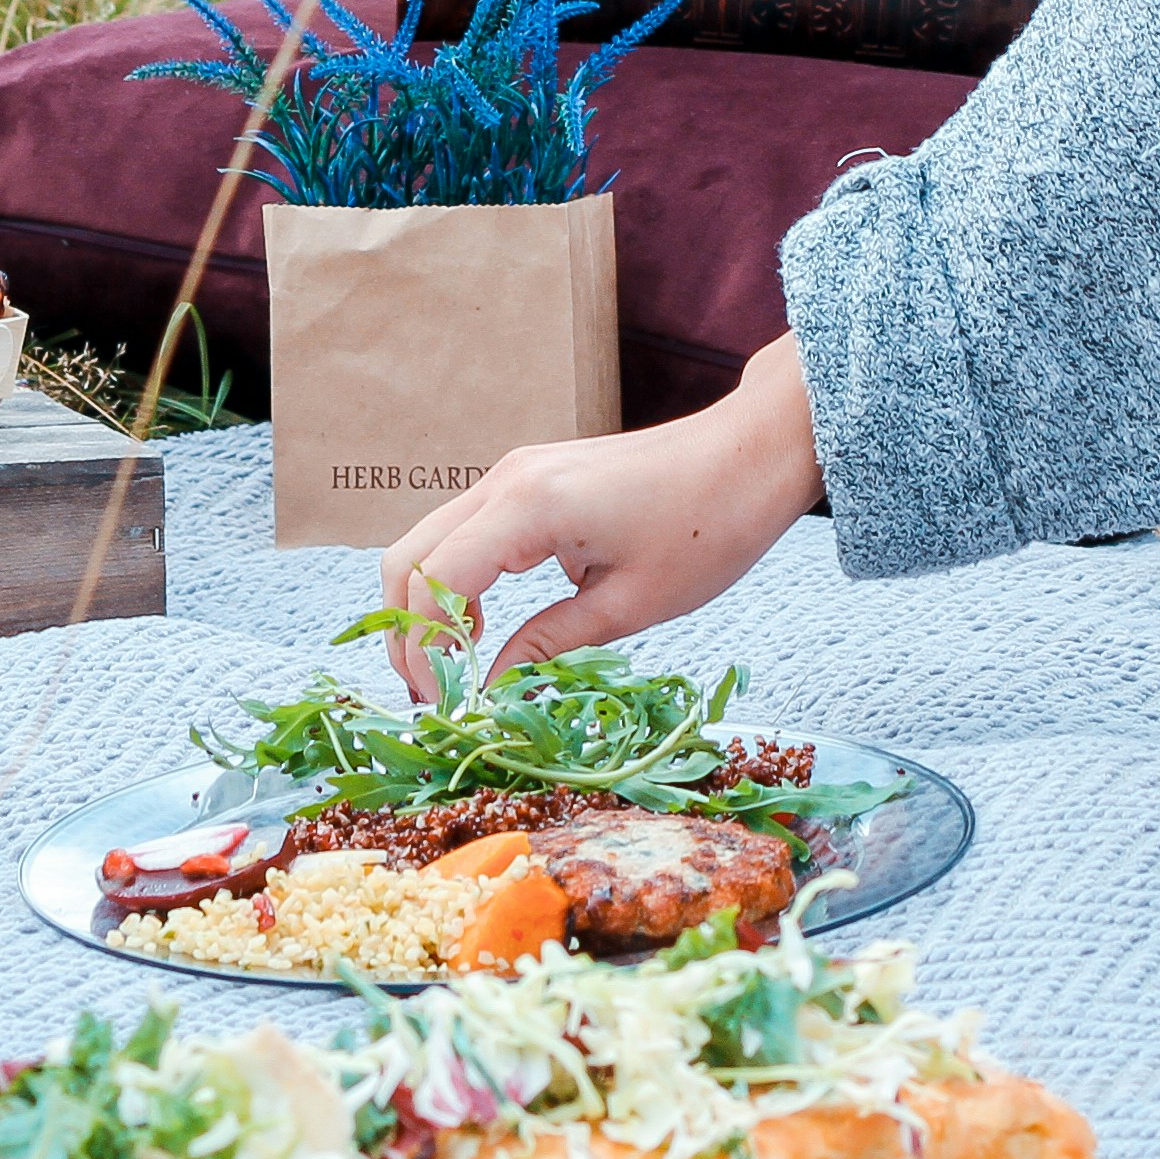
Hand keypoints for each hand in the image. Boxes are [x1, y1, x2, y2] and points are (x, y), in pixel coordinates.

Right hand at [373, 335, 825, 697]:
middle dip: (407, 631)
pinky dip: (454, 579)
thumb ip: (547, 646)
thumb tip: (488, 691)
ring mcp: (515, 472)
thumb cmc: (709, 528)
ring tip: (456, 668)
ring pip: (430, 540)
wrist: (752, 452)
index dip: (425, 651)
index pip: (436, 583)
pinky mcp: (532, 477)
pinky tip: (485, 627)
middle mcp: (506, 479)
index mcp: (529, 507)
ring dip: (427, 605)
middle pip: (409, 556)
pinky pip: (466, 530)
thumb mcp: (629, 605)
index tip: (443, 706)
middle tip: (435, 694)